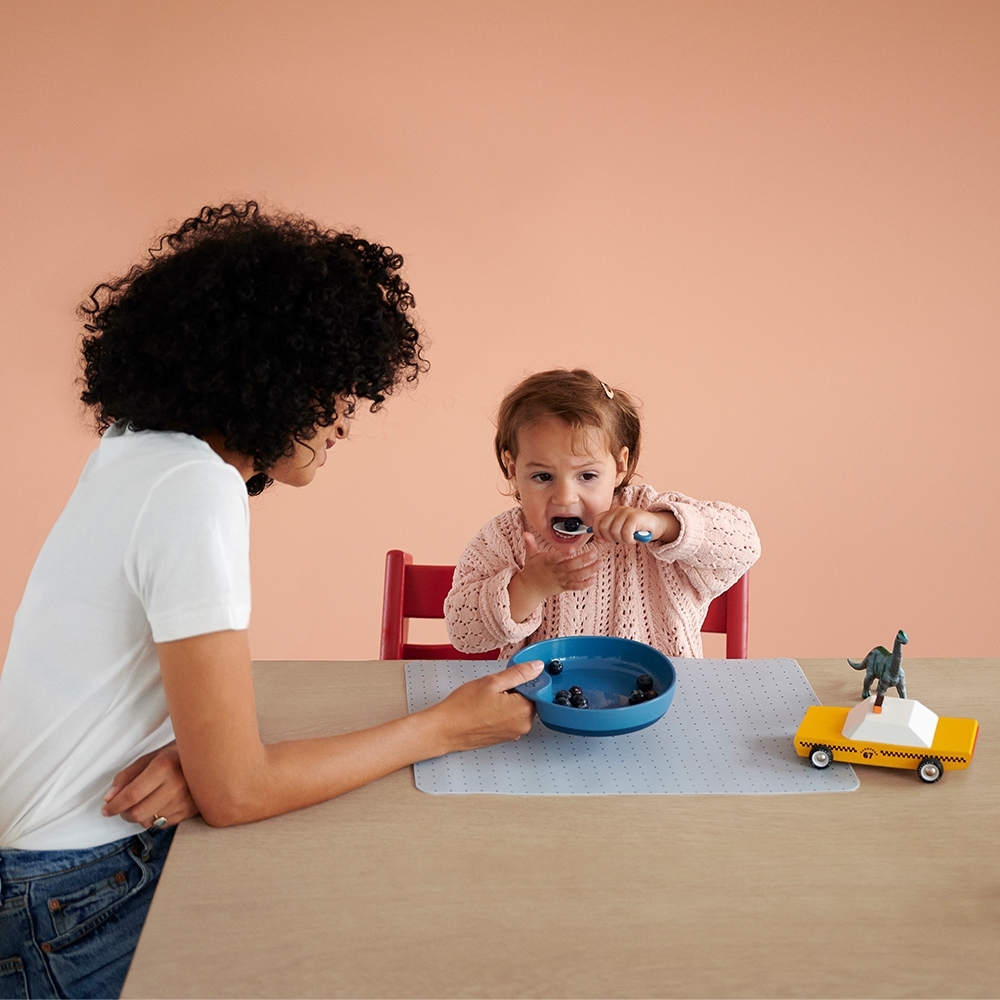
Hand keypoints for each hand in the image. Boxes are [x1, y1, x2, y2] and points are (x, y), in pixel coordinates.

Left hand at [101, 741, 198, 828]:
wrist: (209, 758)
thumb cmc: (175, 756)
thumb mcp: (150, 758)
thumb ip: (127, 776)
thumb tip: (109, 798)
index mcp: (165, 766)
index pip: (132, 794)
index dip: (114, 805)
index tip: (105, 809)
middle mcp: (177, 785)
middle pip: (138, 813)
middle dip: (124, 813)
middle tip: (122, 807)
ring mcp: (186, 800)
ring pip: (149, 821)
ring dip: (139, 816)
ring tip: (143, 804)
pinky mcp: (192, 811)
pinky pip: (163, 824)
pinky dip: (155, 818)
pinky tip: (159, 805)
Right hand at [427, 659, 542, 752]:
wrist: (444, 729)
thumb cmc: (463, 707)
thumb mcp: (492, 682)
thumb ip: (519, 673)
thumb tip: (537, 667)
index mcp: (524, 711)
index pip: (535, 688)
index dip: (520, 679)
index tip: (506, 679)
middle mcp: (522, 726)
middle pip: (527, 699)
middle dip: (514, 691)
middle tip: (493, 689)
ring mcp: (513, 734)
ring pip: (517, 709)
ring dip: (506, 701)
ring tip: (486, 700)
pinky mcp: (504, 738)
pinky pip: (509, 719)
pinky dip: (500, 712)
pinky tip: (485, 709)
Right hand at [508, 531, 603, 621]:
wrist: (530, 588)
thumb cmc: (532, 569)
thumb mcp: (530, 555)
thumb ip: (530, 543)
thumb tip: (525, 533)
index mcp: (548, 561)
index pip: (557, 557)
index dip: (565, 553)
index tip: (574, 548)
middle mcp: (556, 571)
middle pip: (571, 566)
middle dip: (583, 560)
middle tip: (594, 553)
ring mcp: (561, 580)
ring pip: (576, 576)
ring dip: (589, 570)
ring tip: (600, 563)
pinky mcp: (564, 587)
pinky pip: (575, 587)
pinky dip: (585, 584)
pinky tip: (594, 578)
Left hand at [591, 506, 678, 544]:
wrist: (656, 524)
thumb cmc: (637, 529)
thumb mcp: (620, 530)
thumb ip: (608, 533)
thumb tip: (597, 539)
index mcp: (612, 512)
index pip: (596, 521)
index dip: (597, 533)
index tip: (603, 540)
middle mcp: (617, 510)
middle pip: (603, 528)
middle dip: (610, 539)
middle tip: (620, 540)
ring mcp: (626, 512)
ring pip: (614, 532)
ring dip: (621, 540)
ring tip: (629, 539)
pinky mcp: (635, 517)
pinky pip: (625, 534)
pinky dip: (629, 540)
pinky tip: (634, 539)